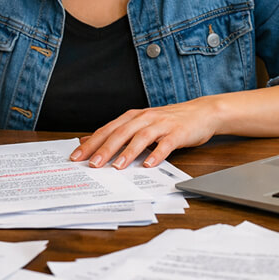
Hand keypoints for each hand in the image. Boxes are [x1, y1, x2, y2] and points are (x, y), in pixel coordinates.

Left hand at [69, 98, 219, 169]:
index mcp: (133, 117)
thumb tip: (92, 143)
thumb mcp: (141, 124)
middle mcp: (145, 118)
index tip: (76, 156)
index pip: (107, 130)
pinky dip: (156, 154)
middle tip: (92, 165)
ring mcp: (162, 124)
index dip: (91, 143)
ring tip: (116, 167)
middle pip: (121, 133)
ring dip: (127, 152)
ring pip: (141, 138)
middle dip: (105, 149)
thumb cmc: (169, 121)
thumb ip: (120, 133)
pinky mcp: (178, 132)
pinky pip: (166, 144)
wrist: (201, 112)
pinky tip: (148, 164)